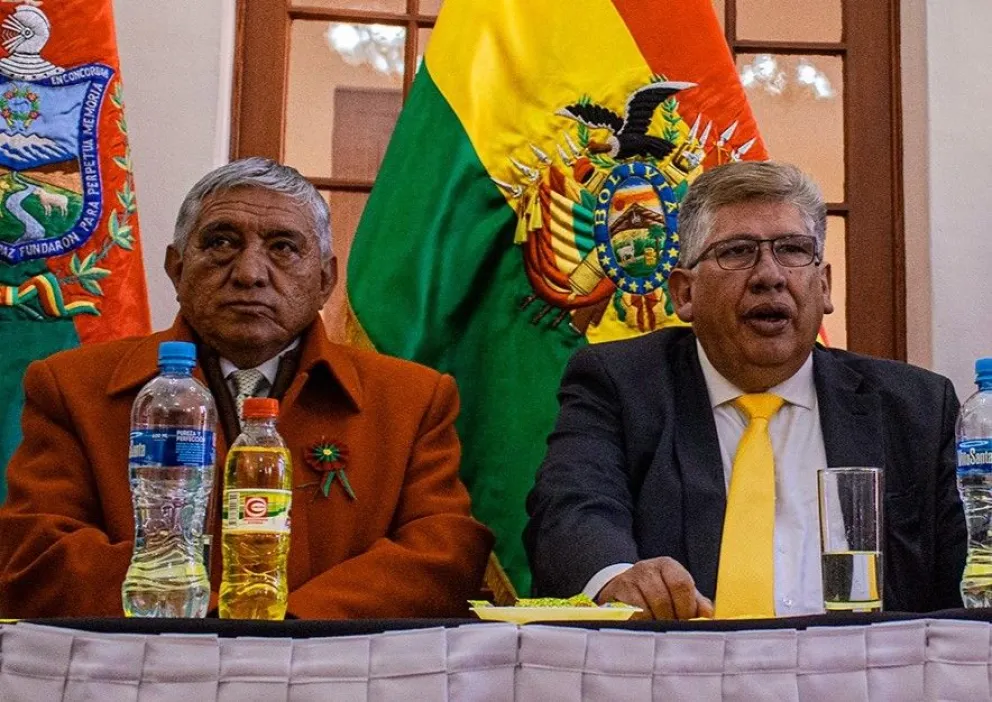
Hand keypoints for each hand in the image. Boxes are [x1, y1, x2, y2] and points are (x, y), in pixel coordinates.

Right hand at [596, 556, 713, 619]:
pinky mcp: (614, 593)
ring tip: (657, 628)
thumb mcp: (678, 594)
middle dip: (669, 619)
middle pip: (662, 599)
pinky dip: (639, 624)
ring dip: (654, 624)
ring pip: (646, 609)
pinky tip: (643, 626)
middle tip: (671, 628)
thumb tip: (707, 615)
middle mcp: (647, 568)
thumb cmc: (657, 593)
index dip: (686, 607)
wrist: (624, 589)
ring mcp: (628, 579)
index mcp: (667, 566)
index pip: (681, 584)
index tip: (685, 620)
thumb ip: (697, 604)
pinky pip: (630, 615)